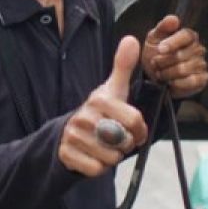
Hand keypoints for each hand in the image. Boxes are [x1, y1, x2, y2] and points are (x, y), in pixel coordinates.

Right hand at [59, 37, 148, 177]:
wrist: (68, 134)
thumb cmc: (99, 112)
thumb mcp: (113, 89)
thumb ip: (124, 67)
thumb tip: (132, 39)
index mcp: (99, 100)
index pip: (134, 121)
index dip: (140, 131)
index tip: (136, 131)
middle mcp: (84, 116)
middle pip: (124, 141)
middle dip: (125, 145)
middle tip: (117, 139)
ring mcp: (73, 136)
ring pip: (111, 157)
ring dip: (112, 156)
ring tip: (104, 146)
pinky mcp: (67, 155)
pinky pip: (97, 169)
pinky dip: (99, 167)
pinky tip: (94, 156)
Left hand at [141, 14, 207, 98]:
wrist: (154, 76)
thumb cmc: (155, 54)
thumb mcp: (154, 38)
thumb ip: (163, 27)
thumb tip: (174, 19)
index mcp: (188, 36)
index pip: (186, 35)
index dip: (172, 43)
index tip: (160, 49)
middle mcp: (198, 49)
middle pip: (181, 55)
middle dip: (163, 62)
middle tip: (154, 64)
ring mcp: (202, 65)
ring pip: (183, 70)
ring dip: (167, 74)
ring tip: (160, 74)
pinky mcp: (202, 79)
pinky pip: (191, 81)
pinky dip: (177, 83)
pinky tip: (170, 82)